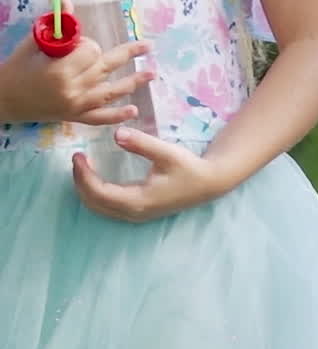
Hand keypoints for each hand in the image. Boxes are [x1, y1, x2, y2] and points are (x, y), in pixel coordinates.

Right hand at [0, 30, 152, 125]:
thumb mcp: (34, 44)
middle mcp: (73, 89)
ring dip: (133, 82)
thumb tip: (67, 1)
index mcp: (61, 70)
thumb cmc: (16, 69)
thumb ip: (55, 27)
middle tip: (148, 45)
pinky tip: (133, 111)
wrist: (3, 100)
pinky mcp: (74, 117)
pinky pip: (99, 118)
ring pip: (111, 91)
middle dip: (127, 54)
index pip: (91, 51)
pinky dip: (116, 115)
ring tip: (152, 73)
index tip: (76, 43)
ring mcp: (76, 105)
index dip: (87, 44)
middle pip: (105, 67)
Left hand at [72, 128, 229, 221]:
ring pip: (99, 207)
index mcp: (137, 200)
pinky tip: (99, 178)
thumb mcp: (167, 153)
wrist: (209, 183)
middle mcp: (132, 212)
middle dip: (80, 182)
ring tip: (84, 167)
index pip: (98, 192)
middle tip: (77, 160)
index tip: (77, 156)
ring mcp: (135, 215)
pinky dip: (97, 193)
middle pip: (93, 203)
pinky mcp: (139, 211)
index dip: (83, 175)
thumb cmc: (189, 168)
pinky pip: (108, 207)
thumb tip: (116, 133)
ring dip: (87, 189)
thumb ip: (141, 144)